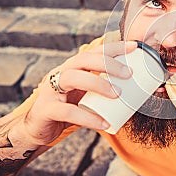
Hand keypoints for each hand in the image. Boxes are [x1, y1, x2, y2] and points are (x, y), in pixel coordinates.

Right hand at [20, 41, 136, 145]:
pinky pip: (68, 111)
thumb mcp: (86, 96)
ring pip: (73, 77)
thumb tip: (137, 93)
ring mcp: (51, 90)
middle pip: (83, 59)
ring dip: (98, 84)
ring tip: (118, 94)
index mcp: (73, 68)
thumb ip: (104, 91)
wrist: (38, 129)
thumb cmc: (68, 108)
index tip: (134, 47)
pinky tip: (104, 123)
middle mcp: (61, 73)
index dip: (114, 48)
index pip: (94, 52)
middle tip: (129, 73)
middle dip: (108, 63)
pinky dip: (88, 117)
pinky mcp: (46, 109)